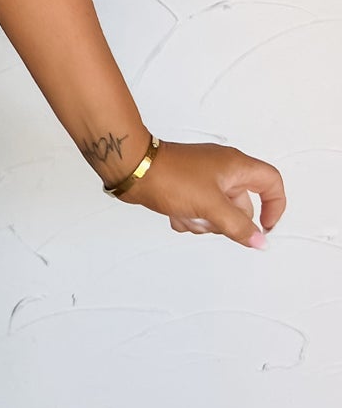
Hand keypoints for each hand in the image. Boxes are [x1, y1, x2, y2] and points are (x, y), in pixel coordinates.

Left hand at [117, 138, 284, 248]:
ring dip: (204, 221)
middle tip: (209, 218)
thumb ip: (239, 227)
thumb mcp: (211, 206)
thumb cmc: (172, 179)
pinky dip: (189, 217)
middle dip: (226, 220)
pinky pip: (198, 211)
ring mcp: (203, 178)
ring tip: (186, 213)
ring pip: (219, 212)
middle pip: (243, 205)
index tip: (265, 228)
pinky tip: (174, 213)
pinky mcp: (186, 187)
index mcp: (235, 165)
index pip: (271, 182)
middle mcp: (222, 170)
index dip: (275, 206)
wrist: (132, 169)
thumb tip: (261, 242)